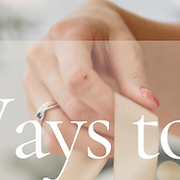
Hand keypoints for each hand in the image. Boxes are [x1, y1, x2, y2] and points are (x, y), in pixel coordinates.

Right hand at [24, 0, 159, 152]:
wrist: (81, 31)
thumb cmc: (106, 37)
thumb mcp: (126, 44)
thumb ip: (135, 75)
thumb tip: (148, 106)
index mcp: (64, 35)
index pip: (78, 79)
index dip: (106, 106)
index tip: (132, 118)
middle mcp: (39, 58)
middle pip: (72, 108)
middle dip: (106, 128)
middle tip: (133, 135)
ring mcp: (31, 84)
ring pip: (57, 130)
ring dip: (92, 145)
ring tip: (118, 144)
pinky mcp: (31, 106)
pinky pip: (51, 139)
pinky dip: (77, 148)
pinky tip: (99, 142)